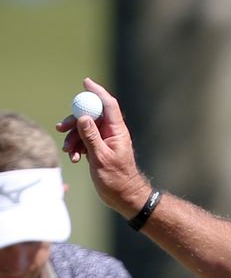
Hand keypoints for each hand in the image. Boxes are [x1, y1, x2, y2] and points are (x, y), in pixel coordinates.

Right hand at [56, 78, 150, 216]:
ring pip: (84, 129)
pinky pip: (84, 141)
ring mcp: (105, 140)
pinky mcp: (99, 149)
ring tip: (70, 152)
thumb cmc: (117, 178)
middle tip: (61, 128)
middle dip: (75, 121)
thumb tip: (83, 117)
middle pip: (91, 116)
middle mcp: (112, 132)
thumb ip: (91, 137)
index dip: (97, 92)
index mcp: (117, 131)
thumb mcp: (101, 157)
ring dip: (73, 138)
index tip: (86, 82)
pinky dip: (77, 147)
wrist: (123, 195)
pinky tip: (75, 159)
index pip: (108, 105)